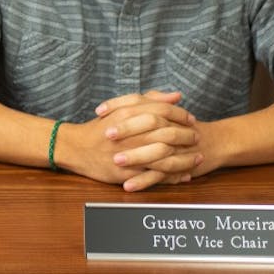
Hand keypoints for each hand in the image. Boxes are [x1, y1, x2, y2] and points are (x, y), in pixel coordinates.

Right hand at [56, 90, 201, 190]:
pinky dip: (172, 177)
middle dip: (186, 136)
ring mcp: (127, 154)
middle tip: (196, 137)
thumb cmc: (101, 127)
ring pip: (164, 157)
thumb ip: (150, 100)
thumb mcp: (122, 107)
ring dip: (184, 159)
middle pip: (166, 133)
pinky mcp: (125, 173)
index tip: (191, 119)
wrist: (76, 148)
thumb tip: (176, 95)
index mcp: (127, 114)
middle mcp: (128, 133)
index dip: (180, 114)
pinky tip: (184, 175)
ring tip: (197, 158)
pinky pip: (154, 176)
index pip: (161, 111)